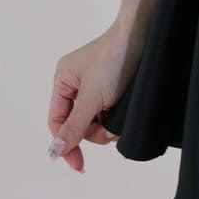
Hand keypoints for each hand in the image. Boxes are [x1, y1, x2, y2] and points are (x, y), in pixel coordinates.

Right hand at [47, 18, 142, 171]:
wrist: (144, 34)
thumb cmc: (115, 58)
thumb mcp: (92, 97)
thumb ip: (74, 126)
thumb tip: (54, 151)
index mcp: (63, 80)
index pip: (57, 121)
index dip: (66, 144)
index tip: (79, 164)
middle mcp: (76, 82)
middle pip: (77, 123)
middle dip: (93, 130)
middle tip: (109, 128)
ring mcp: (96, 85)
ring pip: (94, 120)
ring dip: (106, 125)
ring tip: (118, 117)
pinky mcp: (113, 86)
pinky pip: (108, 111)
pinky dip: (115, 117)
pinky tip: (124, 113)